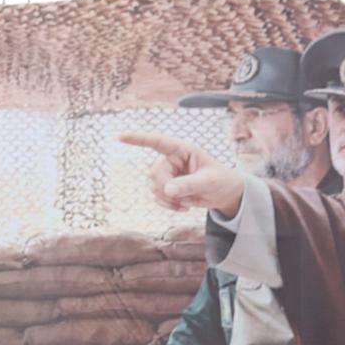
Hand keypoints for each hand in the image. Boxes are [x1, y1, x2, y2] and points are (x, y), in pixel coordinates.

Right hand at [120, 133, 247, 217]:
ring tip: (188, 202)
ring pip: (154, 188)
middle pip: (154, 174)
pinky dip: (168, 206)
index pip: (157, 142)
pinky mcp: (167, 188)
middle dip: (166, 189)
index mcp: (182, 150)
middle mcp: (171, 160)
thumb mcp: (208, 181)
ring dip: (169, 200)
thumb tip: (167, 190)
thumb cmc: (221, 180)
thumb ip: (188, 184)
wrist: (224, 194)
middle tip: (183, 198)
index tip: (120, 138)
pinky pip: (157, 198)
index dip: (138, 139)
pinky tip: (183, 207)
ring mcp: (168, 175)